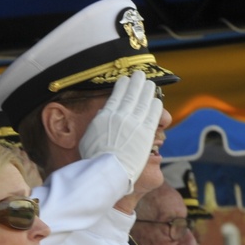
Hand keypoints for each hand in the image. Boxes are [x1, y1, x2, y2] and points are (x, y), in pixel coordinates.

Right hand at [78, 70, 162, 193]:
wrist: (108, 170)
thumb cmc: (94, 158)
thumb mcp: (88, 138)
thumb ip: (97, 123)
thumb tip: (102, 112)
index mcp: (106, 116)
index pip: (116, 95)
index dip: (122, 86)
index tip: (125, 80)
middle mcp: (121, 115)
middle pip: (131, 94)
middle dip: (136, 82)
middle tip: (139, 75)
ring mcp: (135, 123)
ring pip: (144, 100)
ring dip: (147, 90)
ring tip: (150, 84)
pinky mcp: (146, 132)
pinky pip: (153, 114)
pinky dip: (155, 105)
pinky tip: (156, 100)